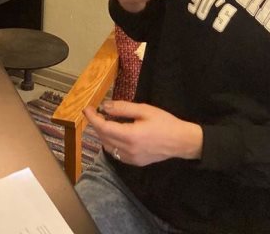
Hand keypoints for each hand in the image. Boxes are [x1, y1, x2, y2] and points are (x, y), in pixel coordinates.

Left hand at [84, 101, 202, 166]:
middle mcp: (128, 150)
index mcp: (130, 136)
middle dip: (96, 124)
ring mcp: (131, 159)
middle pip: (103, 137)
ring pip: (107, 146)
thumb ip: (122, 108)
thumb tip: (104, 106)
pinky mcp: (135, 162)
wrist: (182, 141)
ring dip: (103, 134)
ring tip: (107, 121)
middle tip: (97, 112)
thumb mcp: (144, 110)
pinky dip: (111, 143)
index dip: (92, 118)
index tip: (87, 108)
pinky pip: (116, 153)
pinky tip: (117, 134)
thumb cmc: (164, 122)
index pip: (103, 127)